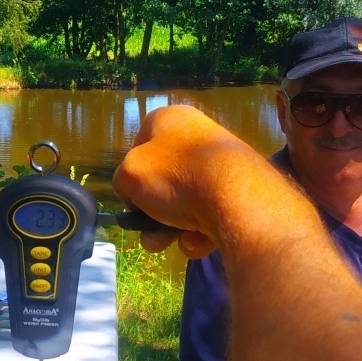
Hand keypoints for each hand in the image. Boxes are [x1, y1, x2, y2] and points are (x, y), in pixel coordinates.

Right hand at [112, 105, 244, 256]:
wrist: (234, 197)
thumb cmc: (175, 176)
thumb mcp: (130, 175)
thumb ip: (123, 181)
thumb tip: (136, 195)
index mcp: (171, 119)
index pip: (140, 143)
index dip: (132, 172)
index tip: (131, 194)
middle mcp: (198, 136)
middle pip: (163, 178)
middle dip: (152, 211)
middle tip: (148, 231)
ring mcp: (221, 164)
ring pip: (184, 202)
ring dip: (170, 227)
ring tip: (170, 242)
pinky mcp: (238, 192)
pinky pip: (207, 214)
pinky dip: (198, 231)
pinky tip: (198, 238)